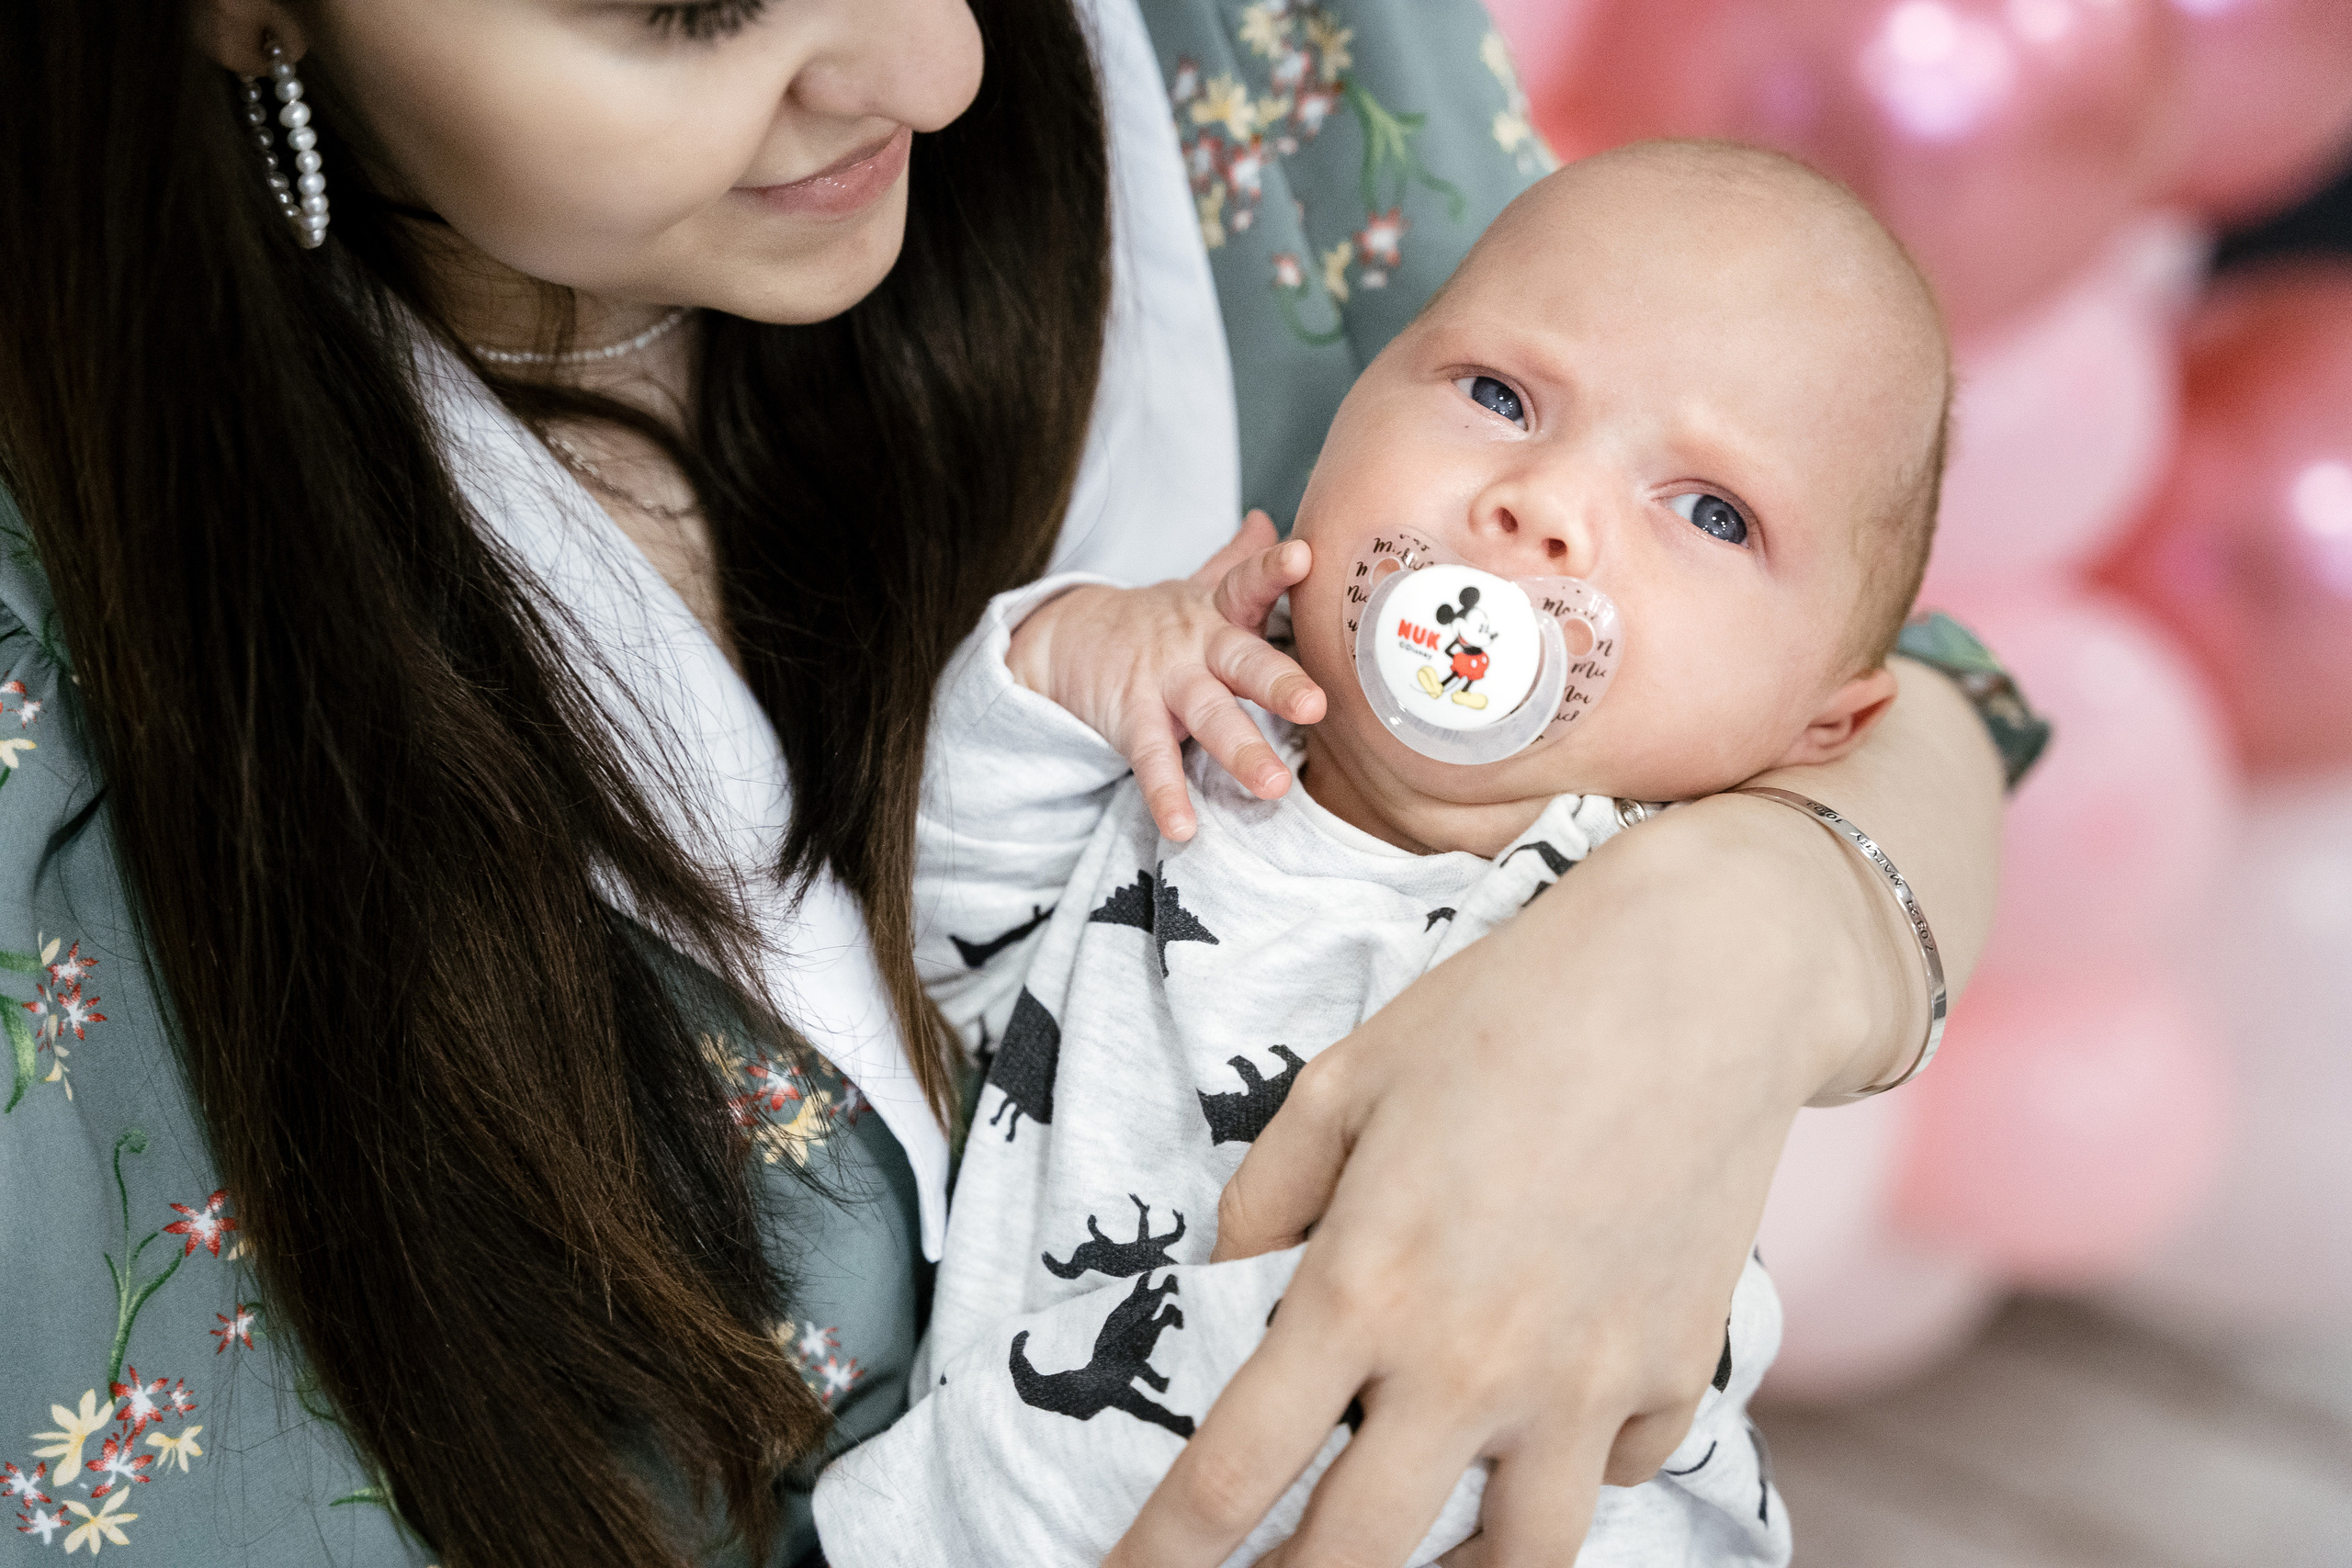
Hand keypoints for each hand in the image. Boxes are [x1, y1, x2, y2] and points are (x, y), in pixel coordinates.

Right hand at [1007, 511, 1325, 841]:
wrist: (1067, 636)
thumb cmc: (1158, 621)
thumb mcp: (1197, 588)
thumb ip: (1237, 562)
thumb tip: (1270, 519)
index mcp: (1218, 612)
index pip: (1247, 582)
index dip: (1273, 569)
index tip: (1303, 556)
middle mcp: (1194, 646)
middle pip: (1241, 661)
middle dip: (1278, 681)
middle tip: (1315, 705)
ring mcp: (1161, 684)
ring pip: (1206, 718)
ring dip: (1240, 750)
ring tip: (1274, 787)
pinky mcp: (1130, 720)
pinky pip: (1152, 761)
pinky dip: (1166, 795)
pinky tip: (1184, 829)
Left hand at [1105, 660, 2005, 1567]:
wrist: (1702, 979)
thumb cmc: (1505, 1011)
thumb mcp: (1344, 1080)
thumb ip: (1264, 1201)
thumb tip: (1228, 1291)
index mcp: (1363, 1286)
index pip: (1234, 1472)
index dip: (1164, 1550)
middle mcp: (1470, 1363)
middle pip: (1357, 1557)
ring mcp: (1584, 1384)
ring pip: (1512, 1563)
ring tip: (1412, 1547)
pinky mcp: (1673, 1373)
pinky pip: (1612, 1474)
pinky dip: (1570, 1473)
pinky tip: (1541, 1434)